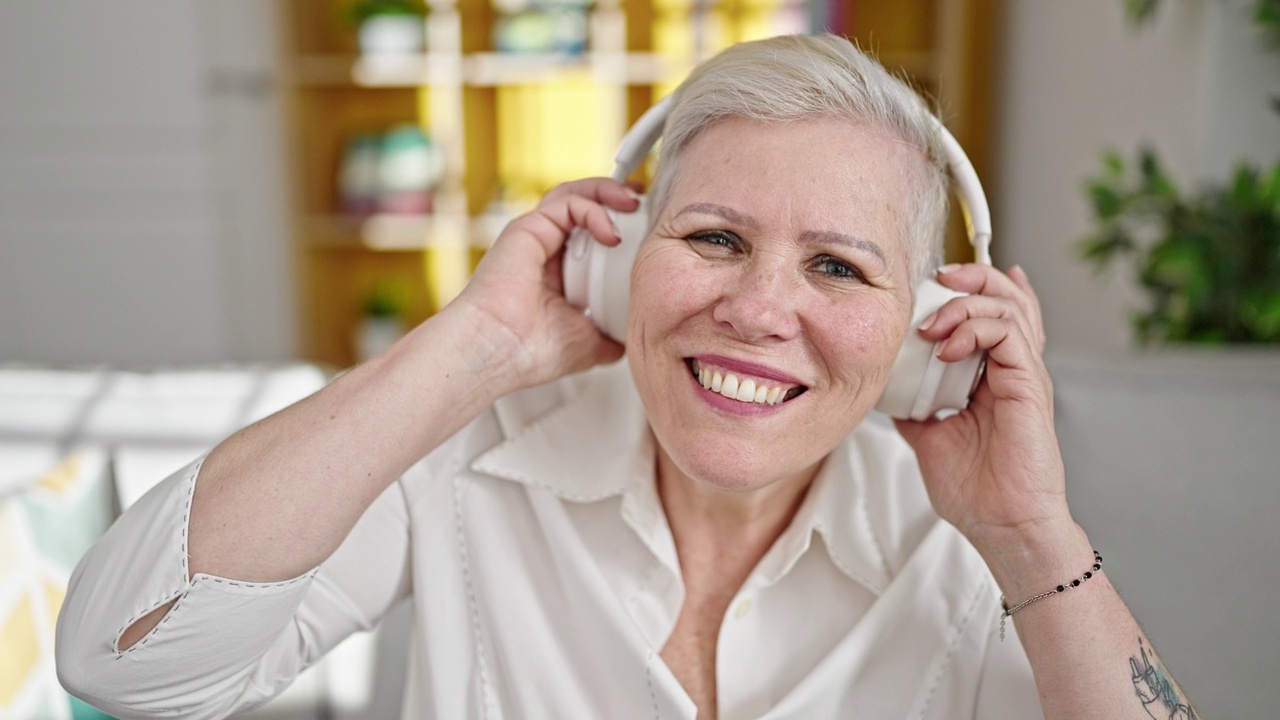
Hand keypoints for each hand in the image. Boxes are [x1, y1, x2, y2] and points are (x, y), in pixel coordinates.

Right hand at [451, 178, 637, 391]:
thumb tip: (626, 340)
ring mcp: (534, 236)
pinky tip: (610, 235)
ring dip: (606, 192)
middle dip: (615, 198)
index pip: (587, 235)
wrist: (499, 351)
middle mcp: (542, 250)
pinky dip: (594, 210)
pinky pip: (568, 204)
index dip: (617, 225)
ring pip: (572, 195)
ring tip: (633, 201)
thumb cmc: (529, 352)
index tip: (644, 231)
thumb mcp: (587, 344)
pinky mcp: (528, 228)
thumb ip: (608, 337)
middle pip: (581, 206)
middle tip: (643, 204)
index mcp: (555, 273)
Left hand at [893, 264, 1074, 554]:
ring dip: (964, 303)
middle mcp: (1013, 370)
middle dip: (971, 276)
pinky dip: (975, 328)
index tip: (932, 283)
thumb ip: (913, 406)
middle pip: (1007, 297)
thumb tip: (885, 389)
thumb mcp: (928, 437)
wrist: (1002, 527)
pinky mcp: (1029, 386)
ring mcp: (1024, 376)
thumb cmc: (976, 491)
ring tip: (931, 326)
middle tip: (937, 277)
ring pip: (1009, 306)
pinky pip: (1010, 334)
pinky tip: (945, 348)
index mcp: (993, 377)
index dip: (968, 288)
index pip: (992, 313)